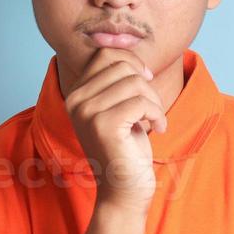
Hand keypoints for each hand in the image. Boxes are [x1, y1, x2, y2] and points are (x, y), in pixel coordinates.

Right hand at [63, 47, 164, 211]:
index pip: (106, 54)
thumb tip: (126, 43)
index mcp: (76, 93)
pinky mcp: (104, 126)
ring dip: (154, 102)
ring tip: (154, 121)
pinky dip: (157, 114)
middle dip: (146, 85)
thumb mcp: (120, 106)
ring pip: (135, 83)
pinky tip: (157, 130)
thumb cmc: (127, 148)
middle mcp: (75, 100)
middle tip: (152, 110)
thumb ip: (118, 78)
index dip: (133, 63)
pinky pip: (142, 102)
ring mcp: (87, 113)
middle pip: (123, 66)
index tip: (146, 84)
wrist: (125, 190)